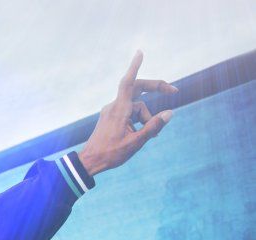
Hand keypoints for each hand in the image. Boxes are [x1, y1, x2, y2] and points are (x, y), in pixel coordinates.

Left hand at [78, 50, 177, 176]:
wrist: (90, 162)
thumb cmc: (110, 154)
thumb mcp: (136, 142)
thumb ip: (153, 126)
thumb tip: (170, 113)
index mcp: (119, 110)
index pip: (128, 82)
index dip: (134, 67)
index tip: (139, 52)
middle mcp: (114, 107)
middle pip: (137, 89)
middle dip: (155, 89)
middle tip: (173, 91)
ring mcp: (111, 111)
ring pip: (136, 106)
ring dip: (146, 116)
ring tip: (150, 134)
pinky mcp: (110, 117)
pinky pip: (129, 112)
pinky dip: (138, 120)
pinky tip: (140, 134)